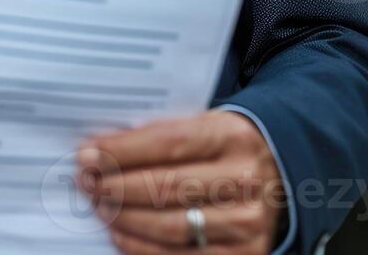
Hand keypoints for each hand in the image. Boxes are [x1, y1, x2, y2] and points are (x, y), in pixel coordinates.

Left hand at [77, 110, 283, 254]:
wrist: (280, 176)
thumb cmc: (227, 148)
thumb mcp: (205, 126)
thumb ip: (160, 135)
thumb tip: (100, 150)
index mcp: (232, 136)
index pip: (167, 143)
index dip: (121, 151)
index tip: (87, 155)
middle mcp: (243, 179)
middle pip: (164, 187)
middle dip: (115, 186)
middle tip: (87, 183)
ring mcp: (246, 221)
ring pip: (168, 226)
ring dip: (123, 218)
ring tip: (99, 206)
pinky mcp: (244, 254)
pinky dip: (141, 248)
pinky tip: (120, 233)